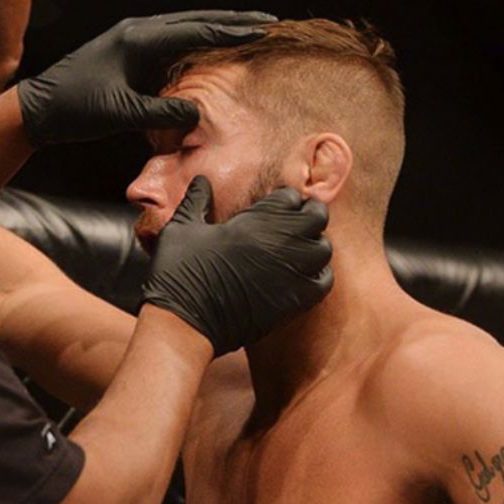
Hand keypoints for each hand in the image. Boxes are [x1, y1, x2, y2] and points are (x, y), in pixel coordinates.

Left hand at [17, 10, 275, 145]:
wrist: (40, 109)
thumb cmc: (75, 110)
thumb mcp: (121, 114)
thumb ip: (161, 113)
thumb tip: (198, 115)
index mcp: (138, 39)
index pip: (196, 31)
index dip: (232, 31)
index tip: (263, 29)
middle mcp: (137, 31)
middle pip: (194, 21)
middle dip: (232, 21)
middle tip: (267, 21)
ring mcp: (132, 38)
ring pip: (183, 28)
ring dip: (216, 29)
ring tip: (247, 30)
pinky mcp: (128, 51)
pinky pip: (170, 42)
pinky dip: (196, 42)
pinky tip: (210, 49)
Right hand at [141, 176, 332, 353]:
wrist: (185, 323)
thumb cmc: (179, 272)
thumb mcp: (181, 227)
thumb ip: (197, 200)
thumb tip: (202, 181)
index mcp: (255, 220)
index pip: (290, 196)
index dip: (283, 199)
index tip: (274, 206)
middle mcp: (281, 243)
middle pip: (316, 216)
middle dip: (307, 214)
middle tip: (291, 222)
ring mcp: (291, 273)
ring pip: (324, 249)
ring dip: (313, 244)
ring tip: (295, 248)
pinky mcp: (294, 302)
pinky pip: (323, 282)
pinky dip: (317, 276)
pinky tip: (299, 276)